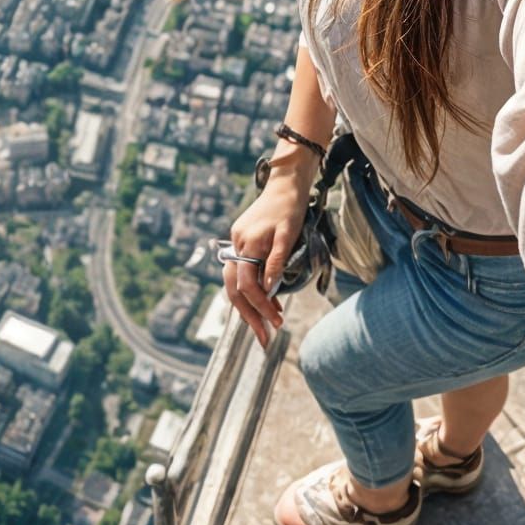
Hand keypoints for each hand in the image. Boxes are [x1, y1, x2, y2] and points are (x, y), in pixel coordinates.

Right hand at [222, 167, 312, 347]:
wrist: (285, 184)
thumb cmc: (290, 208)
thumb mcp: (288, 234)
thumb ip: (276, 261)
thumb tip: (268, 289)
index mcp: (247, 244)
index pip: (248, 285)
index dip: (261, 306)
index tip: (278, 323)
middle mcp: (237, 246)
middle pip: (234, 289)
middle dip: (249, 316)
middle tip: (265, 339)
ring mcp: (236, 244)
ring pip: (234, 283)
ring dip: (248, 306)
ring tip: (265, 325)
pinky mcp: (242, 243)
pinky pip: (240, 273)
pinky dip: (250, 291)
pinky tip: (264, 301)